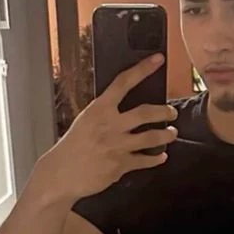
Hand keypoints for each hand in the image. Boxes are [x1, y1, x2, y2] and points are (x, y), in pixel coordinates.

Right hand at [36, 55, 177, 201]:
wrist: (61, 174)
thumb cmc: (71, 147)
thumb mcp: (85, 121)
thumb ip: (105, 113)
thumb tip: (123, 108)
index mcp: (99, 109)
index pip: (124, 83)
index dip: (143, 69)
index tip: (157, 60)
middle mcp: (111, 125)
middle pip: (146, 112)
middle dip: (164, 111)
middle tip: (172, 112)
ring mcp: (117, 146)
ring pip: (152, 137)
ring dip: (167, 135)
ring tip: (172, 133)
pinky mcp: (121, 165)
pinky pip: (146, 160)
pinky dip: (157, 158)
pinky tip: (161, 156)